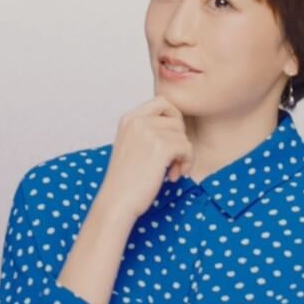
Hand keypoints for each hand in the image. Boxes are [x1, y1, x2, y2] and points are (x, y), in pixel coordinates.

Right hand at [94, 96, 193, 220]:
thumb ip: (147, 131)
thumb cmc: (125, 180)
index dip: (174, 118)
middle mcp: (137, 121)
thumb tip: (178, 124)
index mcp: (128, 118)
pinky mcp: (160, 147)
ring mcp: (148, 132)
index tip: (172, 139)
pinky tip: (174, 176)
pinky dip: (186, 163)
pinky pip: (187, 148)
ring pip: (183, 135)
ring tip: (171, 172)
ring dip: (183, 155)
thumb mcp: (131, 145)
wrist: (117, 202)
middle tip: (173, 160)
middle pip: (176, 119)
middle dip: (179, 140)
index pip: (162, 101)